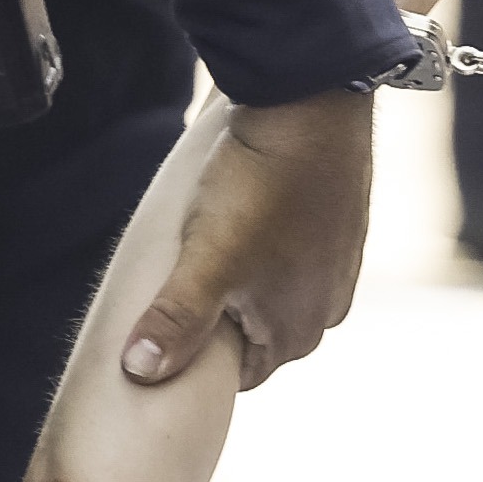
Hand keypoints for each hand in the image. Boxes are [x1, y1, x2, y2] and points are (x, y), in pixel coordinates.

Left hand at [123, 85, 369, 388]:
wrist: (313, 106)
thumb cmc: (259, 186)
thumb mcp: (205, 260)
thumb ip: (175, 321)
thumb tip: (140, 372)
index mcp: (296, 332)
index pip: (238, 374)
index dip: (198, 356)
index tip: (169, 330)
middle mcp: (328, 310)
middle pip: (258, 336)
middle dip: (222, 319)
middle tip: (182, 282)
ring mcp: (340, 270)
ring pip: (276, 295)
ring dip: (245, 280)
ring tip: (213, 244)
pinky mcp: (342, 231)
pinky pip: (295, 259)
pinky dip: (270, 247)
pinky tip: (248, 216)